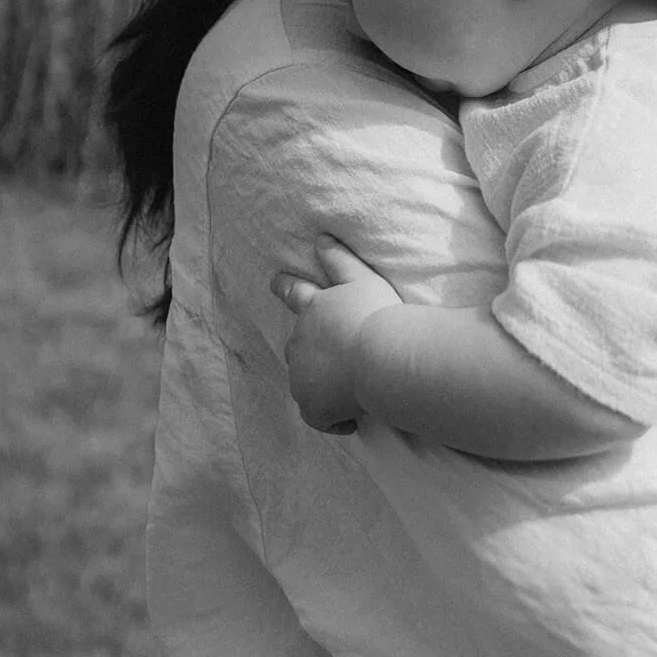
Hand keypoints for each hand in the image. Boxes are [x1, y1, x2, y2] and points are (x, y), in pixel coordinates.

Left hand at [270, 235, 402, 434]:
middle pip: (295, 345)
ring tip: (346, 389)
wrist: (381, 355)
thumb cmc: (378, 314)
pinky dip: (331, 419)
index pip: (294, 293)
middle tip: (327, 358)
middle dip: (305, 349)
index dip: (285, 287)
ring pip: (304, 381)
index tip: (274, 282)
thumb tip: (320, 236)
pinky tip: (350, 420)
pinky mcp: (314, 406)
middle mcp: (300, 340)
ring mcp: (303, 375)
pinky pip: (318, 418)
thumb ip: (339, 259)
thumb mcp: (361, 278)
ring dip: (319, 383)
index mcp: (313, 308)